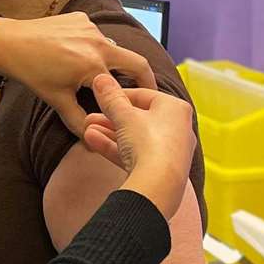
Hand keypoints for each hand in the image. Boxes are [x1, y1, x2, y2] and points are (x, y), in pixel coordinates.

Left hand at [0, 14, 157, 136]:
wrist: (10, 43)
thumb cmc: (33, 73)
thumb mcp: (57, 100)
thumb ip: (79, 122)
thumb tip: (93, 142)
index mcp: (94, 65)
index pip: (127, 87)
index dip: (135, 101)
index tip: (140, 109)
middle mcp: (99, 43)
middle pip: (136, 62)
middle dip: (145, 78)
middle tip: (147, 91)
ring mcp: (91, 28)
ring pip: (114, 48)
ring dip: (113, 62)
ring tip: (104, 76)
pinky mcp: (82, 18)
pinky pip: (97, 36)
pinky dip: (95, 48)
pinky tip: (79, 56)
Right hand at [82, 73, 194, 218]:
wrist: (158, 186)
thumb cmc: (148, 143)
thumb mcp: (124, 115)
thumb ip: (111, 97)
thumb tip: (101, 78)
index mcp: (175, 108)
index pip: (144, 95)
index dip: (119, 94)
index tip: (100, 95)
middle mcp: (177, 128)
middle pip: (138, 118)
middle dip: (110, 117)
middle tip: (89, 117)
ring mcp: (169, 151)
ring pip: (134, 137)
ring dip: (109, 132)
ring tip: (86, 130)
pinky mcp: (160, 170)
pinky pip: (135, 154)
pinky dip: (115, 148)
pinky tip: (93, 142)